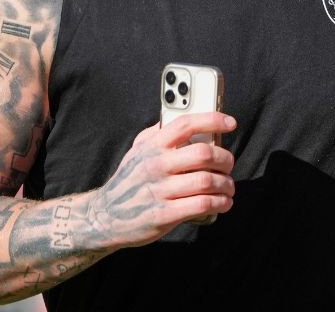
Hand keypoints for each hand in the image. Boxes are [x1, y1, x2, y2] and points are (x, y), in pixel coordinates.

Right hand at [85, 112, 236, 248]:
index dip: (212, 119)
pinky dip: (220, 203)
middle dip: (225, 159)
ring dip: (226, 184)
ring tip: (228, 187)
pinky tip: (223, 202)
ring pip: (207, 181)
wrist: (104, 217)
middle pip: (203, 153)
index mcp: (151, 146)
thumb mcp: (137, 152)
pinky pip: (202, 205)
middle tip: (228, 164)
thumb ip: (157, 134)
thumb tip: (185, 117)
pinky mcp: (164, 215)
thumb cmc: (128, 181)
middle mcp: (155, 165)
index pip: (185, 124)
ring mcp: (159, 191)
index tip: (230, 123)